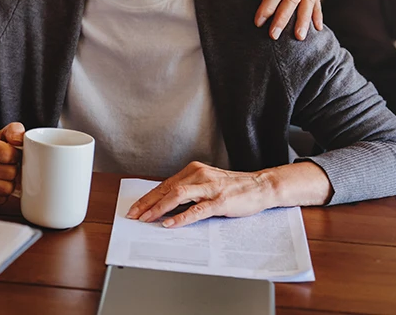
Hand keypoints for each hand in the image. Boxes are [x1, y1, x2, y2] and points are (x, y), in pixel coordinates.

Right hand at [0, 122, 24, 205]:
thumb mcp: (3, 133)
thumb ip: (15, 131)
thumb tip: (20, 139)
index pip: (8, 155)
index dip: (16, 155)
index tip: (12, 153)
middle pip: (10, 173)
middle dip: (14, 169)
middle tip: (9, 165)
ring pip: (6, 189)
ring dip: (10, 182)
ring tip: (4, 174)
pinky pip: (0, 200)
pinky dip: (3, 194)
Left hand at [124, 161, 331, 228]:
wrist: (261, 186)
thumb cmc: (233, 188)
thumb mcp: (207, 184)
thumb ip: (189, 192)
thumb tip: (165, 206)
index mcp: (193, 171)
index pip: (164, 185)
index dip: (147, 197)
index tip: (135, 208)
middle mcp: (198, 175)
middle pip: (166, 189)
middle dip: (147, 203)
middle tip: (134, 215)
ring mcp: (209, 188)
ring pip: (177, 196)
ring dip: (158, 208)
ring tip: (147, 219)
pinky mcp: (220, 201)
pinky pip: (197, 210)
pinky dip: (181, 217)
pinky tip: (170, 224)